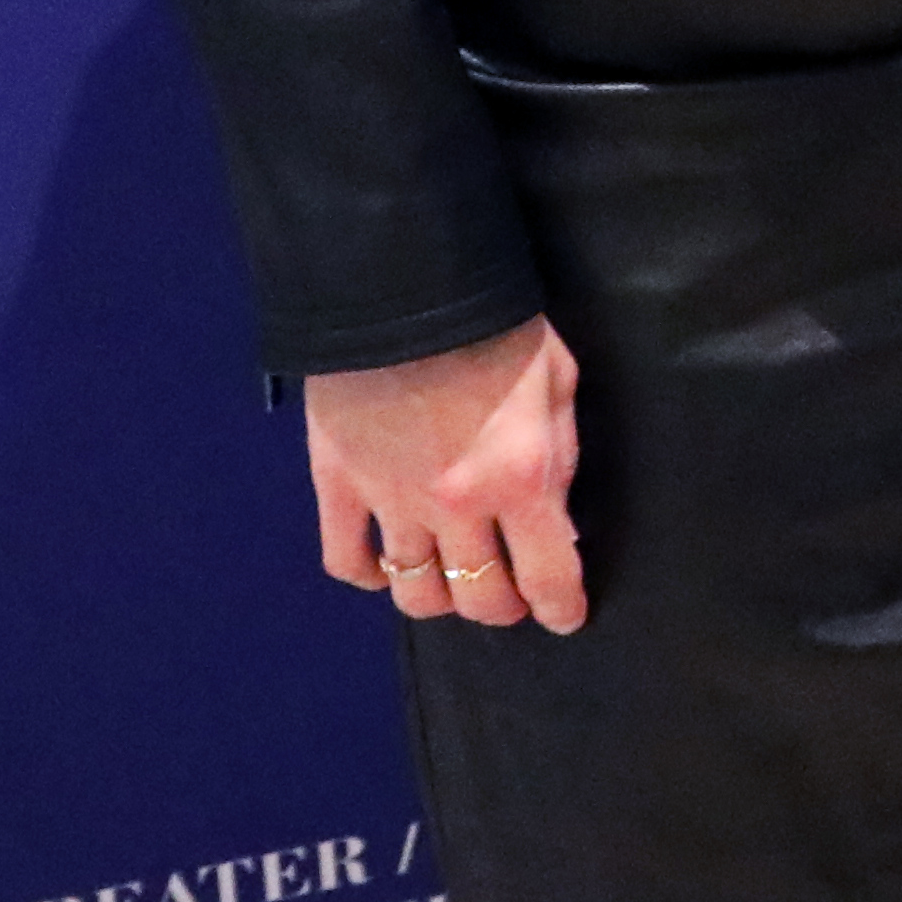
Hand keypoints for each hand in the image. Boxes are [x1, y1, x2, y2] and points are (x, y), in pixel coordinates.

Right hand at [302, 316, 588, 632]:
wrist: (404, 283)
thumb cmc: (497, 324)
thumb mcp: (558, 382)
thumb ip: (561, 456)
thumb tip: (557, 516)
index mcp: (521, 478)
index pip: (548, 576)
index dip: (561, 607)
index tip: (565, 618)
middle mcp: (456, 506)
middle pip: (479, 597)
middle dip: (503, 606)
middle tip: (511, 596)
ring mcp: (390, 500)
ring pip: (414, 592)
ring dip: (440, 598)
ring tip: (454, 583)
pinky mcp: (336, 484)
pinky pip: (345, 559)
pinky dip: (367, 575)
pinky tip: (386, 568)